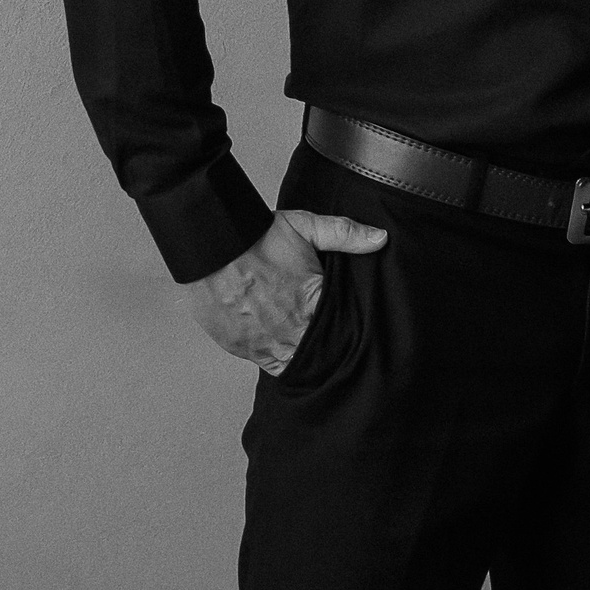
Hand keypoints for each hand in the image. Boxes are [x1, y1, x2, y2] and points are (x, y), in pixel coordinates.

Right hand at [180, 209, 387, 375]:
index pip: (341, 332)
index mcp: (312, 305)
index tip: (345, 325)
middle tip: (325, 336)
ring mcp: (263, 344)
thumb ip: (345, 234)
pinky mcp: (239, 348)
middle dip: (323, 346)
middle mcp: (290, 332)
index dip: (345, 330)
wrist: (208, 246)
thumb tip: (380, 239)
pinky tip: (277, 341)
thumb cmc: (257, 236)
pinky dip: (272, 355)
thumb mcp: (305, 226)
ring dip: (298, 354)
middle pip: (317, 352)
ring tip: (302, 340)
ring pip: (291, 363)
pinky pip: (263, 362)